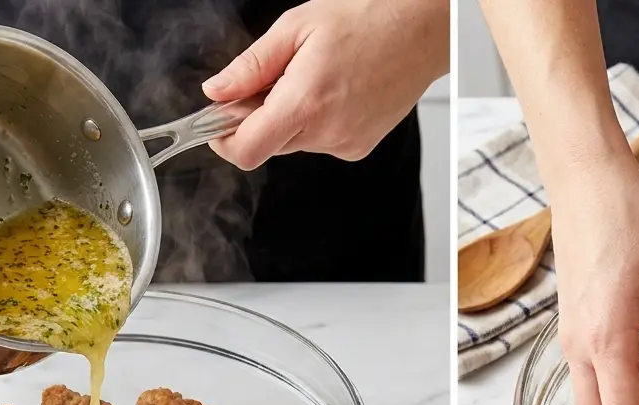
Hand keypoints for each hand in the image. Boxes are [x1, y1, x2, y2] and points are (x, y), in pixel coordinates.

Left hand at [200, 0, 448, 169]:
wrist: (420, 31)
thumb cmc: (367, 19)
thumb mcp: (296, 27)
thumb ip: (251, 65)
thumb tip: (217, 91)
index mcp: (305, 102)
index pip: (247, 150)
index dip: (223, 141)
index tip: (217, 123)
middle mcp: (327, 132)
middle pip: (268, 144)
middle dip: (259, 117)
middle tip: (276, 78)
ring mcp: (346, 143)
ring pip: (294, 142)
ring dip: (291, 117)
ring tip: (314, 77)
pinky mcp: (359, 147)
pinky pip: (320, 141)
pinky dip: (316, 121)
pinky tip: (334, 90)